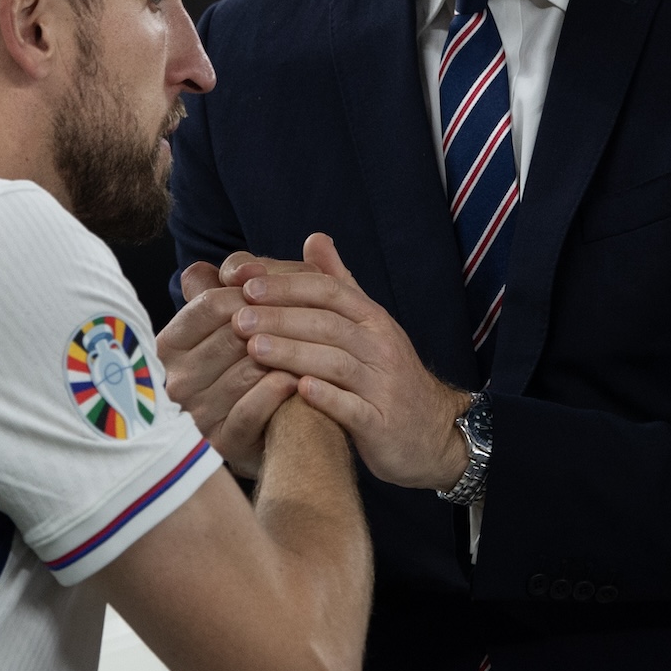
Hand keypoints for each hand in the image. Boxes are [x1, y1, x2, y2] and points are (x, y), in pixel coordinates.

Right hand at [157, 260, 298, 477]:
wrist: (257, 432)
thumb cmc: (242, 368)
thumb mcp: (227, 328)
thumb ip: (224, 293)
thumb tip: (220, 266)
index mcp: (169, 345)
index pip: (210, 304)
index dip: (250, 291)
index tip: (281, 285)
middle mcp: (176, 379)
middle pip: (232, 335)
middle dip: (274, 321)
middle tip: (310, 311)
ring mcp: (196, 414)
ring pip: (246, 370)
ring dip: (283, 355)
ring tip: (313, 344)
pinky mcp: (220, 443)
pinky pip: (252, 409)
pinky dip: (279, 391)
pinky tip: (301, 380)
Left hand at [235, 233, 471, 490]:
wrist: (432, 432)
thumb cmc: (385, 374)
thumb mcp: (368, 324)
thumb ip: (339, 283)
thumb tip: (314, 238)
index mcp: (372, 318)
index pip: (328, 291)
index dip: (286, 286)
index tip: (245, 285)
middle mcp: (381, 345)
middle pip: (328, 324)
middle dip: (280, 318)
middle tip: (238, 317)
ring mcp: (383, 385)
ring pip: (337, 363)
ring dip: (294, 353)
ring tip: (254, 349)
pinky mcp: (382, 423)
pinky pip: (353, 408)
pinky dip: (327, 398)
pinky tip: (297, 390)